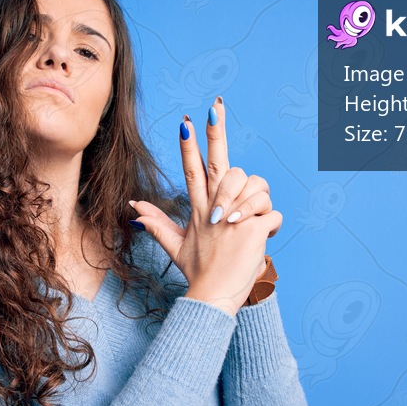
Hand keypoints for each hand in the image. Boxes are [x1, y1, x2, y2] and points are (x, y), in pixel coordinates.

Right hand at [130, 97, 281, 315]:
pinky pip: (273, 213)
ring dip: (259, 199)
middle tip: (215, 107)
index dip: (189, 146)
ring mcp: (234, 217)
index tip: (186, 122)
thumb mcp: (175, 246)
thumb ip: (155, 223)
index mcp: (198, 209)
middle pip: (217, 164)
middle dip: (215, 134)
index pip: (191, 170)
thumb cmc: (199, 273)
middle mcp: (214, 209)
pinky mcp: (254, 228)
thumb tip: (133, 206)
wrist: (213, 298)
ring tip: (251, 220)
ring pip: (256, 185)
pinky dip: (273, 224)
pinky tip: (265, 237)